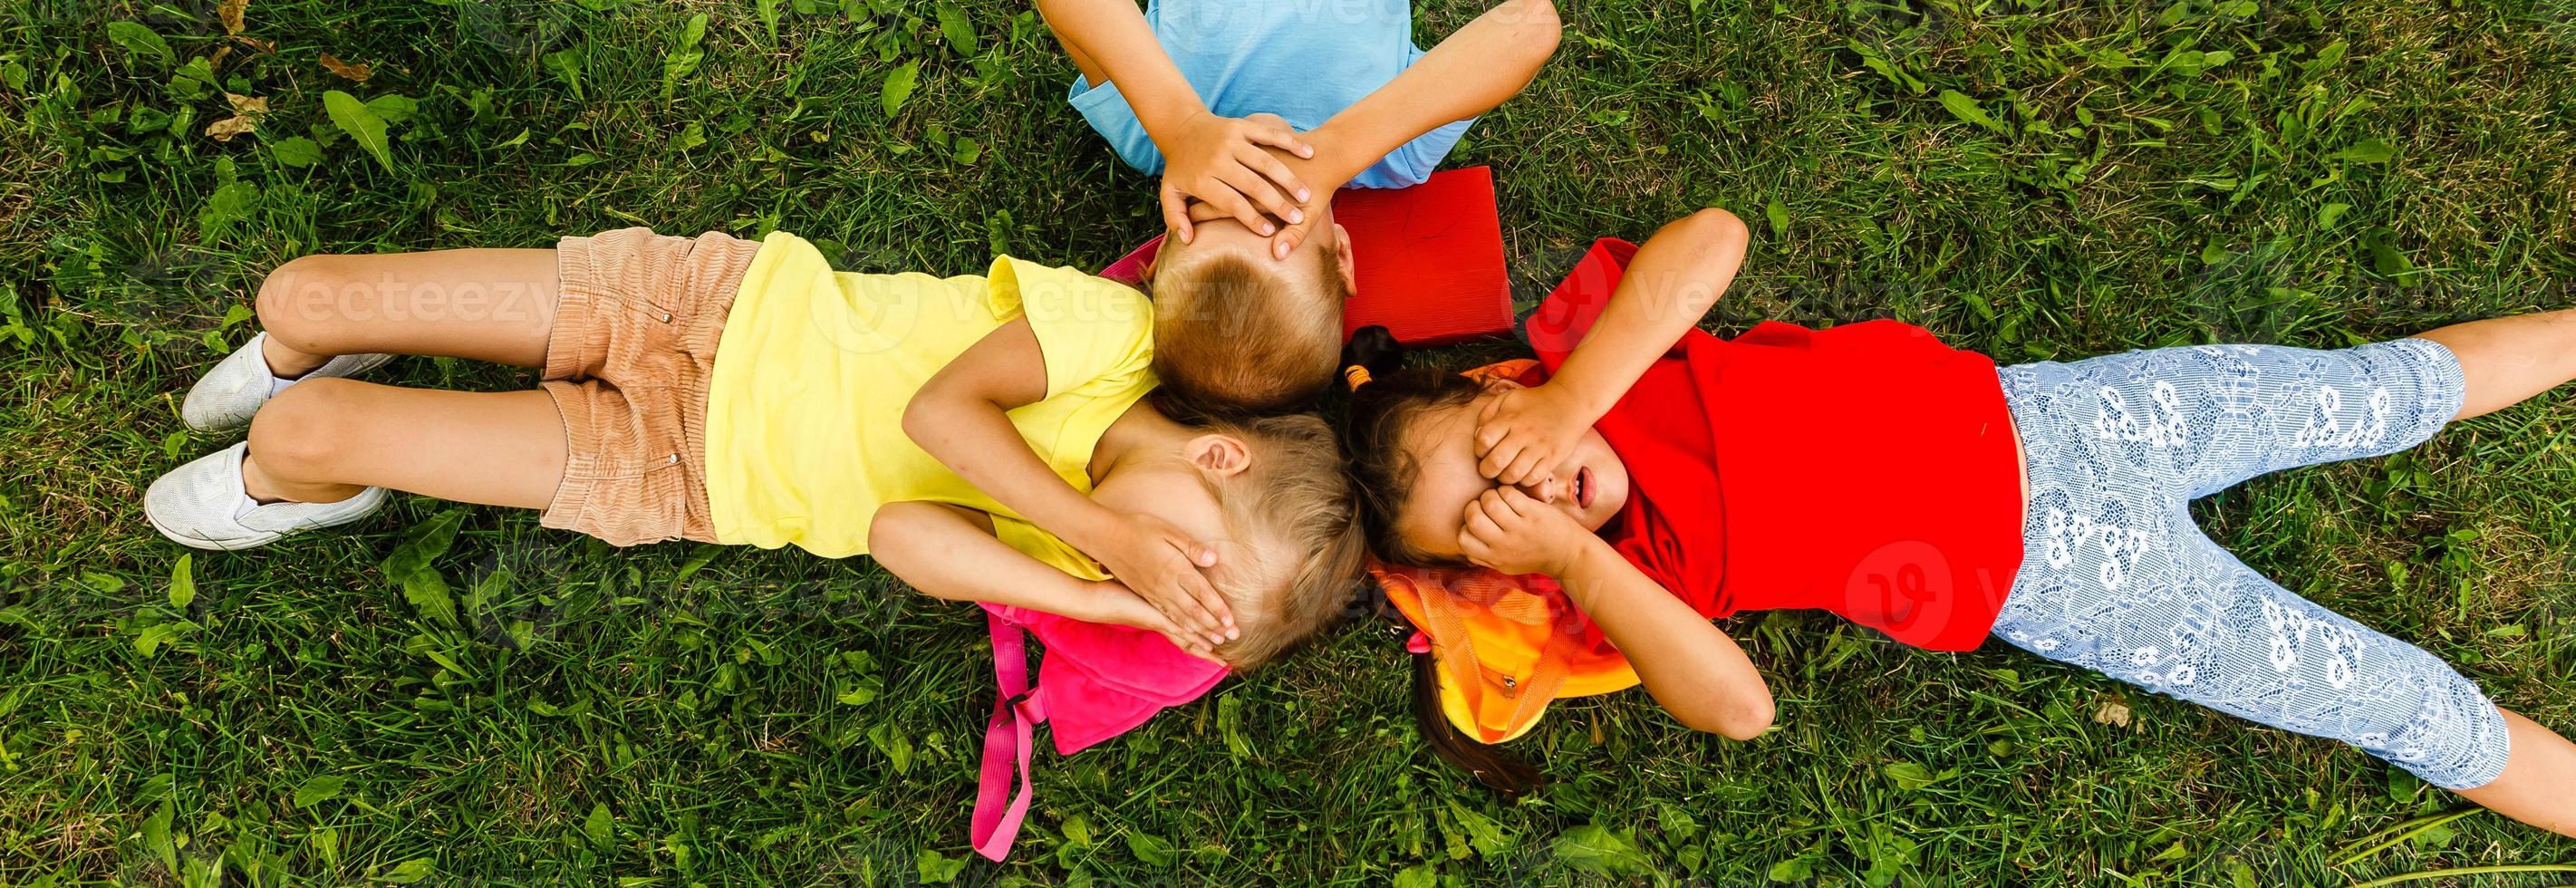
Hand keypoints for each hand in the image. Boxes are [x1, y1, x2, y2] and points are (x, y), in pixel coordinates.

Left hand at [1087, 580, 1220, 659]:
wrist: (1096, 601)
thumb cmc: (1114, 591)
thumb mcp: (1140, 587)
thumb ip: (1153, 590)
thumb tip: (1162, 589)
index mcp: (1160, 617)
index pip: (1185, 630)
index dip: (1202, 637)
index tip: (1216, 643)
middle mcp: (1162, 624)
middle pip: (1190, 640)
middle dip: (1209, 648)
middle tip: (1227, 658)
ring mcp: (1160, 623)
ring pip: (1189, 638)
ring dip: (1207, 646)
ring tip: (1224, 657)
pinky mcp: (1157, 619)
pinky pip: (1181, 631)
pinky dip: (1196, 639)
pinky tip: (1209, 645)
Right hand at [1088, 511, 1233, 647]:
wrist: (1106, 539)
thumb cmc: (1139, 530)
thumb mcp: (1167, 531)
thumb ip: (1191, 547)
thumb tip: (1213, 559)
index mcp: (1175, 569)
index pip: (1202, 593)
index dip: (1218, 608)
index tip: (1231, 621)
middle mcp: (1166, 586)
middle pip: (1194, 611)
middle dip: (1214, 626)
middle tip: (1232, 636)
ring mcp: (1155, 594)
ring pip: (1182, 618)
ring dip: (1200, 631)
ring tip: (1216, 642)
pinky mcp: (1147, 596)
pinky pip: (1167, 616)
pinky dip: (1181, 628)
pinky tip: (1189, 633)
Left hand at [1159, 111, 1314, 245]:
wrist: (1181, 128)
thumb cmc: (1180, 167)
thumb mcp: (1169, 193)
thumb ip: (1175, 218)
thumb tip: (1187, 240)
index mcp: (1203, 179)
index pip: (1231, 203)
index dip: (1251, 218)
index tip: (1269, 232)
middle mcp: (1218, 159)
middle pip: (1253, 185)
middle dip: (1277, 204)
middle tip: (1295, 217)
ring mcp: (1231, 140)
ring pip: (1265, 162)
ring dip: (1288, 179)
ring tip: (1305, 196)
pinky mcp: (1242, 125)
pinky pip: (1270, 134)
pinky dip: (1290, 142)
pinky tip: (1308, 153)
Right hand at [1457, 487, 1591, 576]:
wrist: (1569, 555)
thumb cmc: (1533, 556)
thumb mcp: (1505, 564)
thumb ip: (1483, 556)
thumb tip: (1463, 539)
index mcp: (1494, 557)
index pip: (1463, 538)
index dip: (1466, 525)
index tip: (1480, 522)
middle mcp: (1505, 546)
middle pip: (1473, 518)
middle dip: (1475, 505)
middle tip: (1487, 506)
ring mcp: (1520, 529)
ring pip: (1490, 502)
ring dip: (1492, 495)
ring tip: (1500, 498)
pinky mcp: (1534, 514)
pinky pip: (1510, 494)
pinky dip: (1508, 490)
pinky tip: (1515, 495)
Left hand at [1475, 383, 1590, 486]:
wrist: (1569, 403)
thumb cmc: (1533, 403)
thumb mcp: (1507, 399)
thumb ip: (1487, 414)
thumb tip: (1477, 437)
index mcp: (1510, 418)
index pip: (1484, 440)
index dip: (1479, 449)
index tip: (1484, 450)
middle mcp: (1524, 433)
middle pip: (1496, 461)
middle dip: (1487, 469)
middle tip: (1490, 468)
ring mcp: (1539, 447)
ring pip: (1514, 474)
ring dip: (1504, 478)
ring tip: (1505, 472)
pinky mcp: (1552, 458)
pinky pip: (1533, 478)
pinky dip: (1523, 480)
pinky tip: (1522, 473)